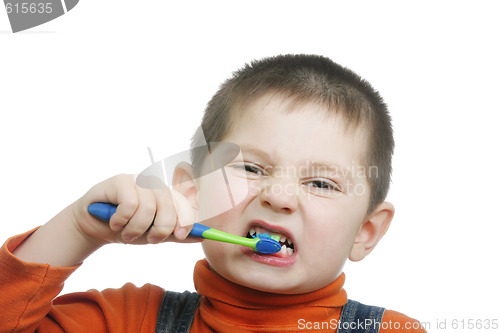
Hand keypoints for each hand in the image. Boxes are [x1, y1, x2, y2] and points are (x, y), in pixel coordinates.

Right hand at [72, 174, 196, 244]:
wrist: (93, 227)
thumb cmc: (126, 229)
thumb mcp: (153, 234)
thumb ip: (176, 235)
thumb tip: (202, 237)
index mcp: (166, 196)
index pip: (183, 204)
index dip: (185, 220)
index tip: (179, 235)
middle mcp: (154, 184)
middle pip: (169, 205)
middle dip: (160, 228)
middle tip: (149, 239)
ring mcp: (138, 179)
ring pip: (148, 207)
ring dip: (135, 229)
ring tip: (126, 233)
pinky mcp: (120, 180)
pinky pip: (129, 204)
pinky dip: (121, 220)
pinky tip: (114, 222)